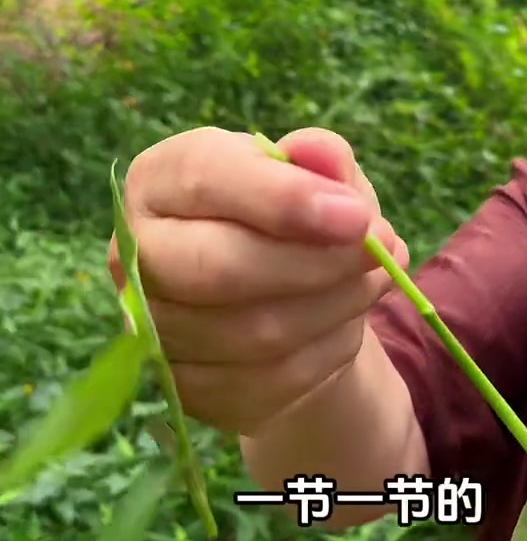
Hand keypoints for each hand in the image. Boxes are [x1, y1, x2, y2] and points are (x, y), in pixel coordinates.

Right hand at [108, 127, 407, 434]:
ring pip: (252, 332)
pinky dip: (326, 351)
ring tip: (372, 278)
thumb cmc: (295, 220)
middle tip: (376, 250)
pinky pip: (268, 380)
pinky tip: (347, 321)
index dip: (284, 198)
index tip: (356, 216)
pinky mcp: (184, 389)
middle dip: (313, 263)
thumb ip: (321, 158)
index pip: (204, 179)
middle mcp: (136, 253)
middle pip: (217, 267)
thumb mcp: (318, 175)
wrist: (285, 299)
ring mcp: (153, 329)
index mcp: (157, 179)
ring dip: (333, 306)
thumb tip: (319, 151)